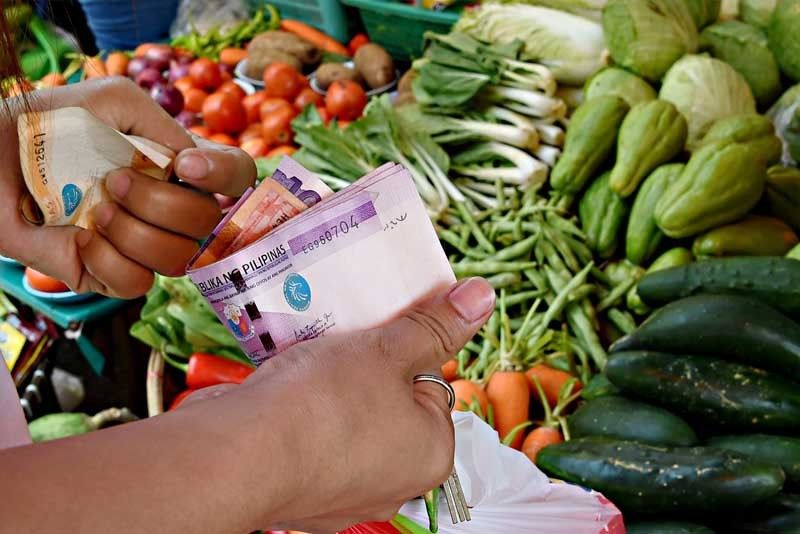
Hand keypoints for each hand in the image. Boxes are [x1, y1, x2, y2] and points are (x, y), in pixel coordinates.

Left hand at [0, 77, 254, 297]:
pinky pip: (137, 283)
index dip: (226, 176)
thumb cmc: (49, 125)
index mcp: (179, 168)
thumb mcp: (112, 102)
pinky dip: (107, 260)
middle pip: (209, 223)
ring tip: (95, 210)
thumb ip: (163, 126)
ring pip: (177, 258)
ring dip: (132, 231)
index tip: (185, 168)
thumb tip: (191, 168)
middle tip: (114, 181)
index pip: (236, 177)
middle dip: (160, 203)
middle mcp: (170, 210)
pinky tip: (80, 237)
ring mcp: (144, 244)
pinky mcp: (112, 275)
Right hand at [240, 278, 494, 532]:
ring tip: (311, 358)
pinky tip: (283, 391)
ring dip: (331, 387)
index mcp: (430, 453)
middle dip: (366, 368)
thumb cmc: (323, 404)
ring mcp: (343, 492)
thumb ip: (436, 325)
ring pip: (346, 419)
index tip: (378, 330)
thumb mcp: (388, 348)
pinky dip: (301, 415)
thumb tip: (482, 296)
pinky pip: (310, 439)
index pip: (432, 385)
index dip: (405, 349)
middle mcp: (393, 482)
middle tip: (345, 340)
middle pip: (388, 403)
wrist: (236, 457)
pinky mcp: (299, 490)